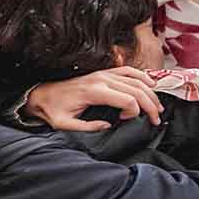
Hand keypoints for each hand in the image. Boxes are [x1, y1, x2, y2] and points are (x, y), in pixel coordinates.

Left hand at [25, 66, 163, 130]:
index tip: (128, 120)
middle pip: (137, 89)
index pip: (128, 99)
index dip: (135, 112)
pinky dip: (143, 76)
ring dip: (151, 93)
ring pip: (137, 79)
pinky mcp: (104, 72)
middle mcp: (102, 79)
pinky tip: (150, 85)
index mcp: (94, 91)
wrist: (41, 94)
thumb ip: (87, 127)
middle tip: (156, 119)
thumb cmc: (52, 109)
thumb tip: (109, 126)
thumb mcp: (64, 124)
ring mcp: (104, 74)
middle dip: (151, 105)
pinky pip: (128, 71)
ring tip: (157, 106)